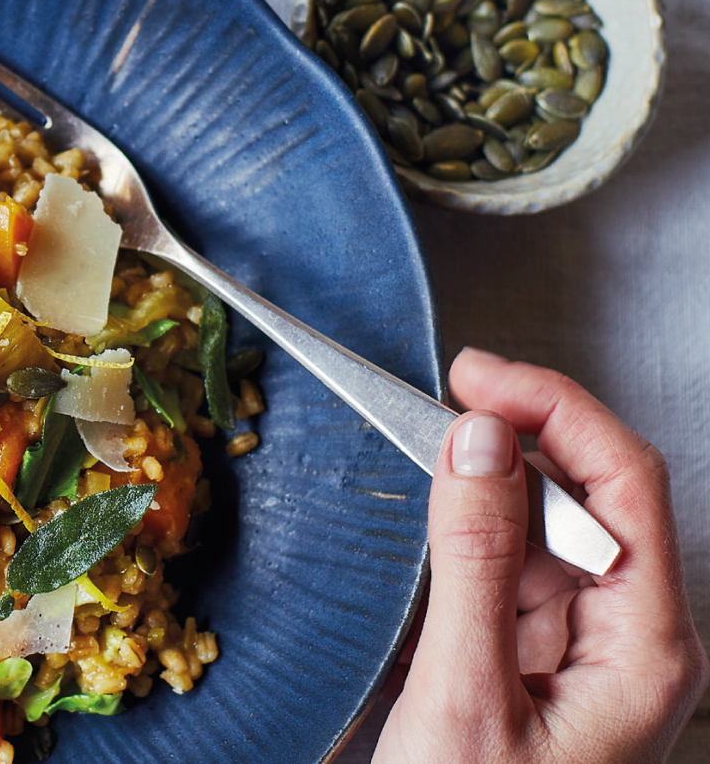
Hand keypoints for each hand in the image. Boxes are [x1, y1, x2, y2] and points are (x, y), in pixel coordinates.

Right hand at [375, 348, 707, 763]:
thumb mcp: (466, 697)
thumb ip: (478, 562)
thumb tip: (479, 441)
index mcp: (647, 647)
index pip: (624, 484)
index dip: (554, 410)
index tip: (473, 377)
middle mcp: (630, 639)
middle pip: (596, 495)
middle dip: (525, 433)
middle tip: (443, 396)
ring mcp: (585, 650)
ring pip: (552, 527)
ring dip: (494, 480)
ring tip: (428, 450)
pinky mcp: (537, 661)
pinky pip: (516, 569)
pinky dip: (475, 528)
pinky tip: (438, 519)